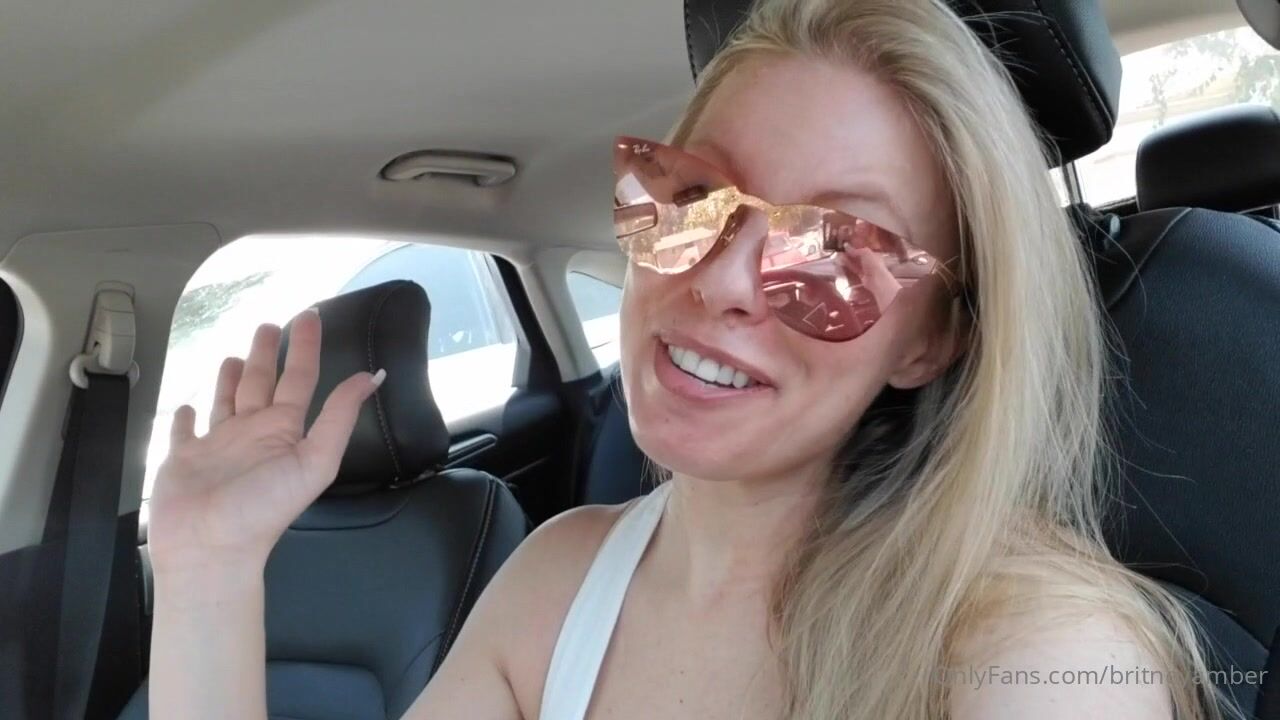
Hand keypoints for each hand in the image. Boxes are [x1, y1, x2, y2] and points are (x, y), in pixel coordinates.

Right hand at [147, 308, 382, 574]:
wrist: (210, 549)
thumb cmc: (261, 508)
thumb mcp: (314, 460)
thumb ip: (340, 416)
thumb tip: (373, 376)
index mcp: (284, 431)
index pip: (300, 377)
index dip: (305, 347)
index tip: (308, 315)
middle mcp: (253, 433)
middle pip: (262, 382)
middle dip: (267, 354)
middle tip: (269, 325)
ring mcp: (218, 445)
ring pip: (227, 400)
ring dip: (231, 378)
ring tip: (235, 355)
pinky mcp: (183, 457)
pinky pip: (185, 430)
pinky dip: (186, 416)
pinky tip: (188, 403)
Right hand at [844, 246, 903, 311]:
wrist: (877, 279)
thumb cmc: (873, 264)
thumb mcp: (865, 252)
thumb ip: (856, 250)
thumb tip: (846, 246)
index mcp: (873, 254)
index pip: (863, 249)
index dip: (855, 247)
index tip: (845, 245)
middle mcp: (870, 261)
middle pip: (858, 256)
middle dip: (850, 253)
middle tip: (840, 250)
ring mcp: (866, 269)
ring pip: (855, 263)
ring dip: (847, 259)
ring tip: (838, 255)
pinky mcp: (862, 276)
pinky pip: (854, 269)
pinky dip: (848, 265)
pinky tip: (841, 262)